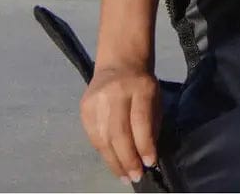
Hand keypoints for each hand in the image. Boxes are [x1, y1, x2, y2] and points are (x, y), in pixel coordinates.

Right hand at [80, 64, 160, 184]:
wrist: (120, 63)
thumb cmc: (142, 85)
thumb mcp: (155, 98)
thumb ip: (152, 124)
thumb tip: (148, 156)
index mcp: (140, 87)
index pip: (140, 120)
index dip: (144, 144)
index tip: (150, 163)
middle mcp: (116, 93)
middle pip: (119, 132)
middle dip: (128, 159)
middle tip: (135, 176)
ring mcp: (97, 100)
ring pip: (103, 138)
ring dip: (114, 162)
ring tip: (124, 176)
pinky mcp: (84, 107)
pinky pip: (93, 136)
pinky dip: (103, 153)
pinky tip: (113, 162)